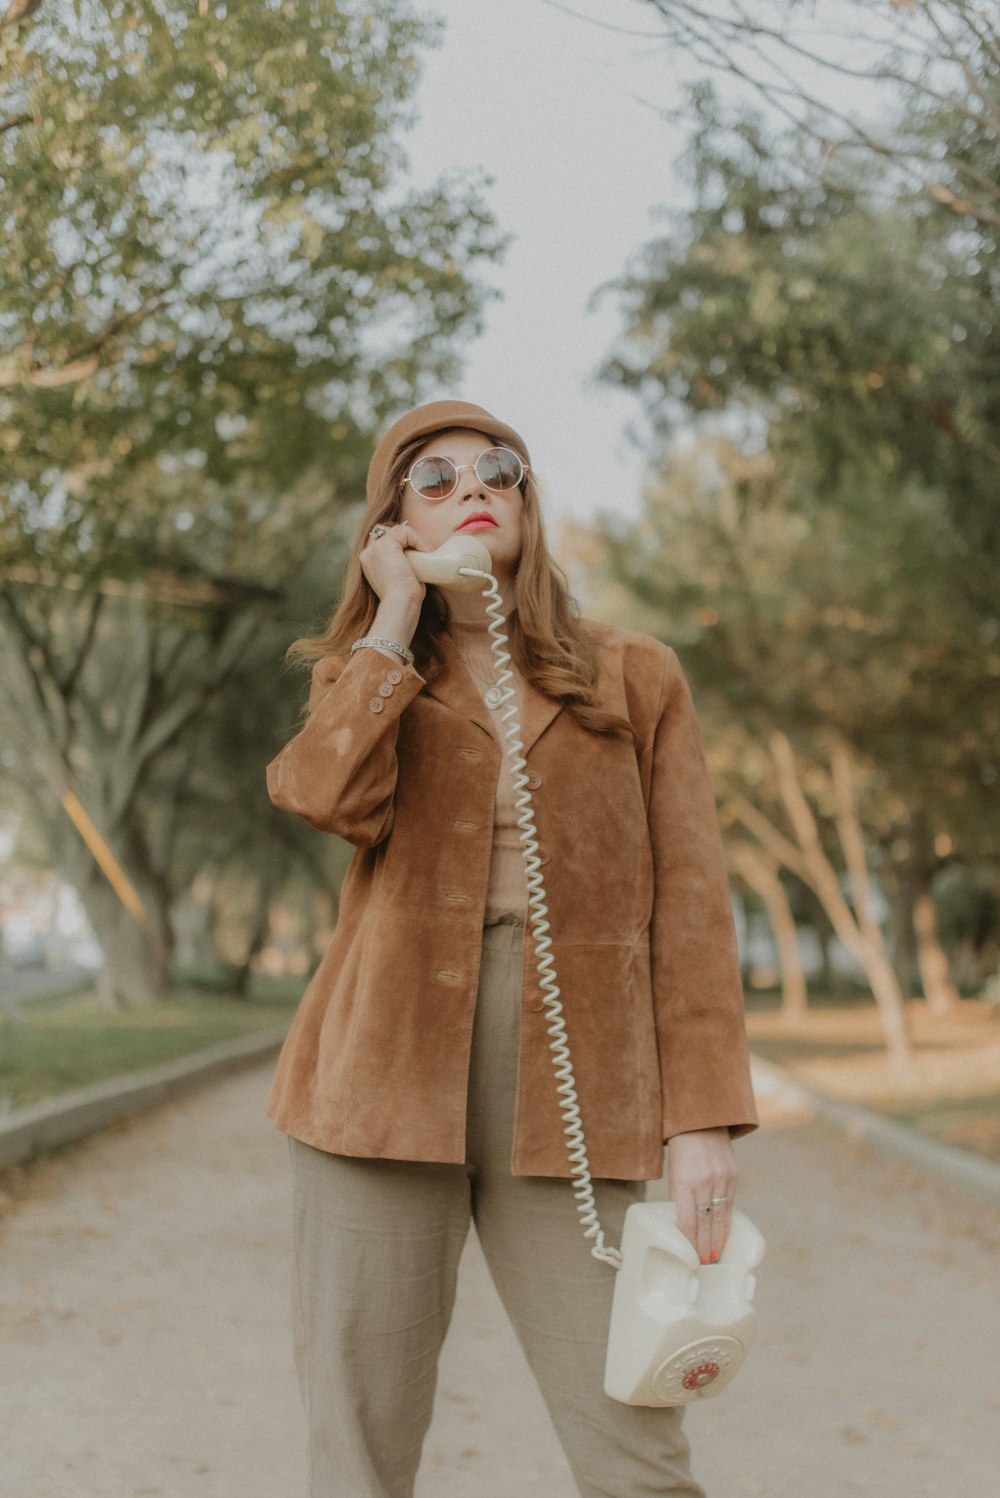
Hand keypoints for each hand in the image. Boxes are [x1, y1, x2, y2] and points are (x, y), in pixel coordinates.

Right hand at [359, 522, 429, 605]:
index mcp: (368, 563)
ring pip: (397, 530)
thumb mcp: (400, 579)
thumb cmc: (404, 599)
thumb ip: (401, 565)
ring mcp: (374, 548)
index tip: (418, 557)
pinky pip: (405, 531)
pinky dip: (418, 539)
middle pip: (386, 530)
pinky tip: (426, 553)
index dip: (402, 544)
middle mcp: (367, 554)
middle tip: (422, 552)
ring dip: (415, 538)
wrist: (400, 605)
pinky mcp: (385, 545)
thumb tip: (417, 558)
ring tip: (426, 554)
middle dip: (405, 537)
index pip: (382, 541)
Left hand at [666, 1127, 735, 1264]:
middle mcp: (703, 1181)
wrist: (702, 1119)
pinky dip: (726, 1224)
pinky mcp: (732, 1176)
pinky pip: (730, 1206)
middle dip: (703, 1246)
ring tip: (713, 1257)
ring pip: (719, 1218)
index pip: (687, 1221)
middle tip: (702, 1264)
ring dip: (716, 1240)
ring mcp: (721, 1179)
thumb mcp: (673, 1169)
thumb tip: (683, 1221)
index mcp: (683, 1180)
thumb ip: (679, 1193)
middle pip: (704, 1223)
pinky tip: (723, 1236)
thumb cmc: (680, 1145)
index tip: (688, 1256)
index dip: (689, 1242)